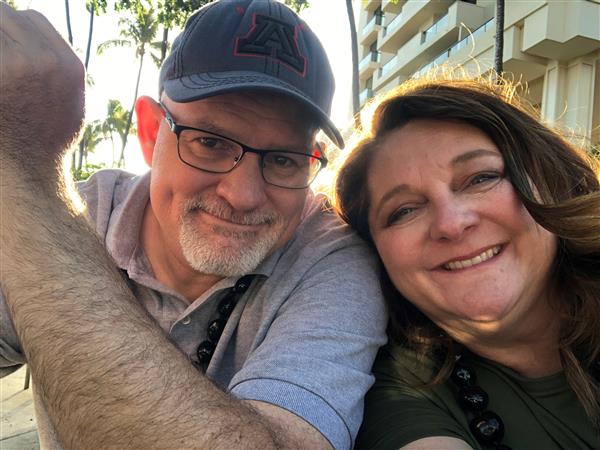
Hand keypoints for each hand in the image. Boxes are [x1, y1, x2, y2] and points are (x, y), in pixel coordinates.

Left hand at [0, 3, 84, 166]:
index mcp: (66, 65)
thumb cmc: (45, 141)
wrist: (28, 174)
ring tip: (1, 81)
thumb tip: (33, 38)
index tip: (6, 46)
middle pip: (3, 14)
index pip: (31, 18)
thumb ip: (55, 66)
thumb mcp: (71, 101)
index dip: (13, 27)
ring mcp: (10, 68)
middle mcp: (41, 61)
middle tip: (1, 68)